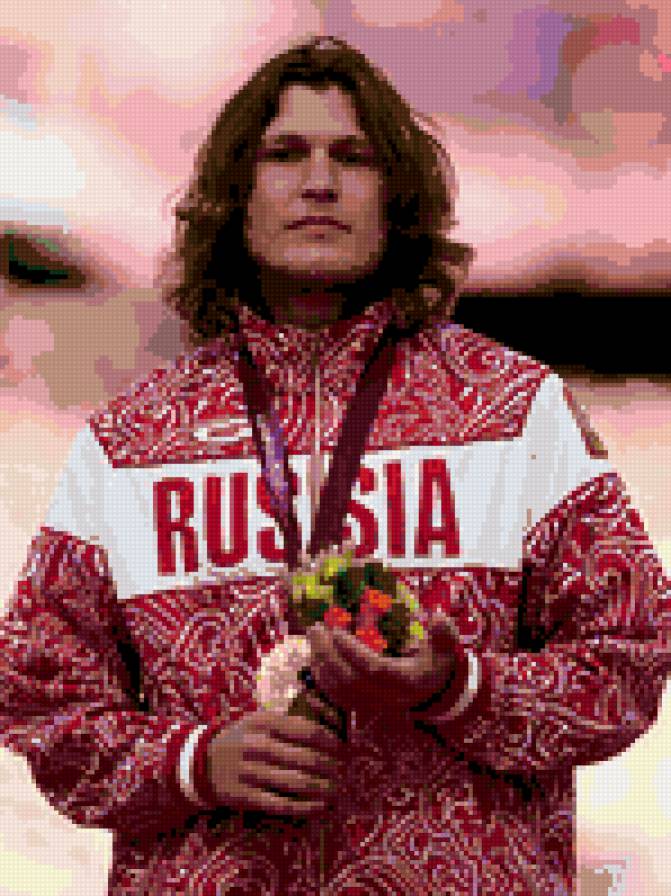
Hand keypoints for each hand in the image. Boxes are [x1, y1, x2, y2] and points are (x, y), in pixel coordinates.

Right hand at [207, 702, 344, 818]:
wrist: (202, 762)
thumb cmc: (240, 738)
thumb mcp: (257, 720)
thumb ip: (286, 722)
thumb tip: (327, 730)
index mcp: (264, 722)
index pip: (307, 730)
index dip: (329, 741)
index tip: (341, 748)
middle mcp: (258, 745)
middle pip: (306, 758)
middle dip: (330, 767)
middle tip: (342, 772)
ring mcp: (251, 772)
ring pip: (297, 783)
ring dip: (322, 788)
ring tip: (336, 790)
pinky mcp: (246, 796)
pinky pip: (282, 804)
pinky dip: (305, 807)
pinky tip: (319, 806)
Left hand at [306, 613, 458, 720]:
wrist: (432, 693)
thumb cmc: (435, 664)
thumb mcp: (445, 648)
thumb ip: (444, 633)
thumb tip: (438, 618)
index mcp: (406, 681)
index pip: (373, 669)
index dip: (352, 651)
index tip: (336, 631)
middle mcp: (387, 697)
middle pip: (349, 681)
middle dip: (328, 654)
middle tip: (316, 628)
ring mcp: (372, 705)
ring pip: (338, 691)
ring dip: (321, 663)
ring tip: (314, 637)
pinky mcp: (362, 707)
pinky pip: (336, 697)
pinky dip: (322, 677)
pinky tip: (316, 656)